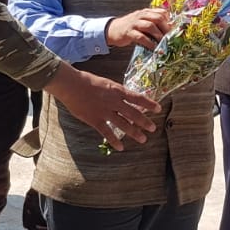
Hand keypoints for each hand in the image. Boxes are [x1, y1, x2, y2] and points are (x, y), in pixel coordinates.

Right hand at [43, 63, 159, 150]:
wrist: (71, 85)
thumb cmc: (87, 81)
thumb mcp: (106, 83)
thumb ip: (116, 92)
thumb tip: (125, 97)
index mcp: (117, 90)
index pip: (138, 98)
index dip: (149, 103)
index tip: (159, 109)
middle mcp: (114, 101)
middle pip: (133, 113)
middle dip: (145, 122)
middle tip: (153, 128)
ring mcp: (105, 112)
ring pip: (123, 124)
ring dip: (134, 133)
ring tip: (143, 139)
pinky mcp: (95, 120)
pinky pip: (107, 132)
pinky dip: (114, 141)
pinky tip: (121, 147)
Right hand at [105, 8, 171, 48]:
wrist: (112, 29)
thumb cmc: (130, 27)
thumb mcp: (142, 22)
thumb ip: (153, 23)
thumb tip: (168, 29)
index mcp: (146, 12)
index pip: (161, 12)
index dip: (169, 21)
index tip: (174, 30)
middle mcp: (141, 15)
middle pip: (158, 18)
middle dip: (166, 29)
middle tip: (170, 38)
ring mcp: (134, 23)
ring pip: (150, 26)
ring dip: (159, 36)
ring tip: (164, 44)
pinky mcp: (129, 32)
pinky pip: (141, 37)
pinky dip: (149, 43)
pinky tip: (154, 48)